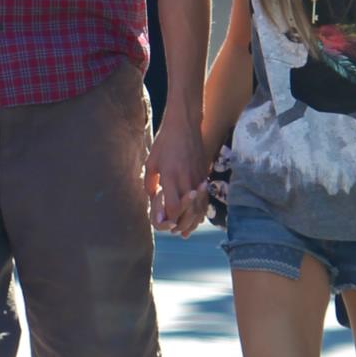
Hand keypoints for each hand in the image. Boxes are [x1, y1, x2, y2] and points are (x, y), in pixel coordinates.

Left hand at [146, 112, 208, 237]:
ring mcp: (198, 177)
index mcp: (171, 175)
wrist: (185, 125)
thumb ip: (151, 183)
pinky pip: (204, 198)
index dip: (170, 218)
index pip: (174, 206)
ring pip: (199, 206)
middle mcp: (186, 178)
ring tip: (185, 231)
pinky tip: (196, 218)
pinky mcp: (204, 174)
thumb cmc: (165, 142)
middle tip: (174, 232)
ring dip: (193, 221)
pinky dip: (200, 210)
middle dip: (181, 224)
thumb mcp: (152, 162)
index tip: (164, 223)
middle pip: (188, 210)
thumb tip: (152, 200)